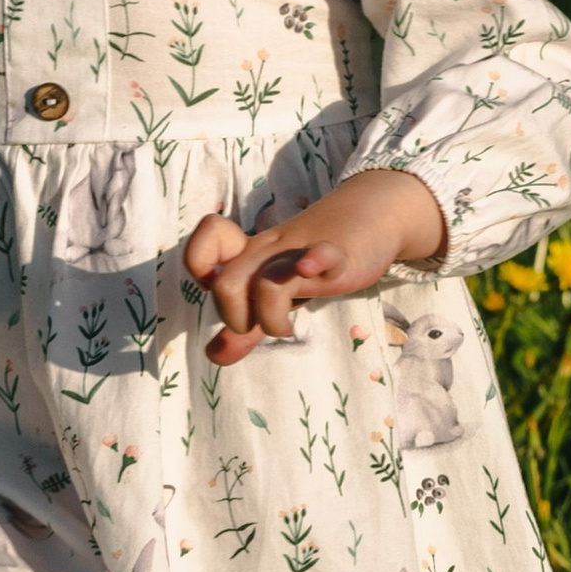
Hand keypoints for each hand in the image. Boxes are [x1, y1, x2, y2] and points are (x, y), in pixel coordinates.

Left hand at [182, 169, 446, 365]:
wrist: (370, 216)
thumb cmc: (316, 256)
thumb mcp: (275, 291)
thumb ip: (246, 326)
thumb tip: (214, 355)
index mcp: (246, 255)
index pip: (200, 255)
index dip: (200, 272)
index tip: (220, 289)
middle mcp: (265, 251)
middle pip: (226, 286)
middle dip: (237, 320)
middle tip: (260, 325)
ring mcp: (299, 250)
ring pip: (267, 283)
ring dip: (273, 318)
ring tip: (288, 326)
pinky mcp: (337, 251)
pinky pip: (320, 255)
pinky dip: (313, 262)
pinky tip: (308, 268)